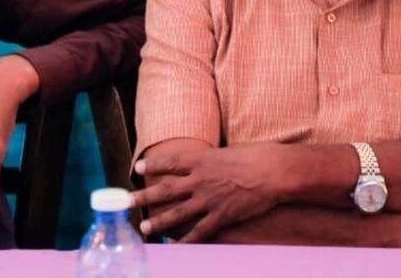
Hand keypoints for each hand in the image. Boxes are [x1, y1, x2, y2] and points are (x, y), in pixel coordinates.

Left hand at [132, 142, 291, 242]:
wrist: (273, 172)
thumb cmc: (255, 156)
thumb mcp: (228, 152)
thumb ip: (211, 161)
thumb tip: (203, 163)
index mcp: (201, 160)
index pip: (170, 162)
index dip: (152, 165)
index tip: (138, 168)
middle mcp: (200, 180)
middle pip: (165, 189)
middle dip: (144, 196)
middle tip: (127, 201)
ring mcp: (209, 199)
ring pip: (177, 213)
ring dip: (159, 221)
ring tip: (144, 227)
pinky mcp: (221, 216)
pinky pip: (200, 231)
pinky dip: (187, 241)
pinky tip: (175, 247)